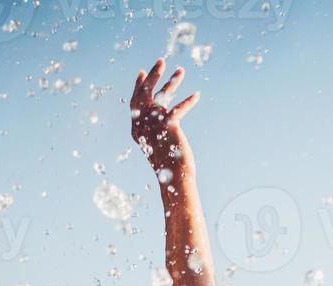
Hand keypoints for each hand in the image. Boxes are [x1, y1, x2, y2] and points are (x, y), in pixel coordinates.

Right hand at [131, 58, 199, 183]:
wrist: (172, 176)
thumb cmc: (166, 164)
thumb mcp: (157, 143)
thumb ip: (155, 129)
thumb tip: (158, 119)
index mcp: (136, 128)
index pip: (135, 101)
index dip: (138, 86)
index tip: (141, 72)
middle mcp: (141, 124)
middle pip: (145, 93)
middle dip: (153, 75)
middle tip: (160, 61)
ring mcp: (153, 124)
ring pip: (163, 96)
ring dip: (172, 81)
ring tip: (181, 70)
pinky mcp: (168, 125)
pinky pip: (178, 108)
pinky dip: (189, 102)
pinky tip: (197, 95)